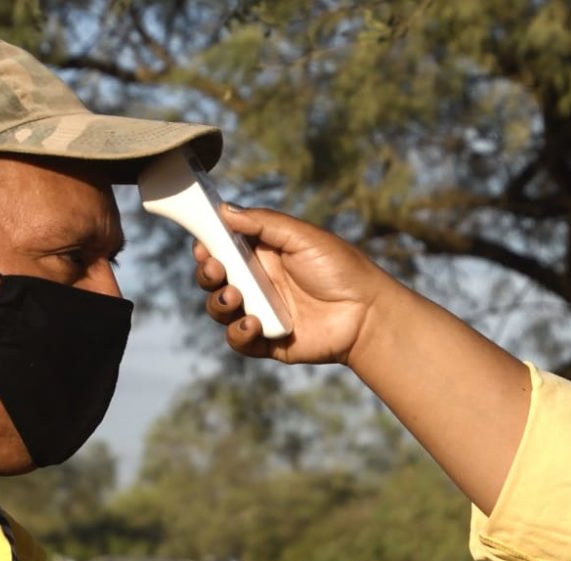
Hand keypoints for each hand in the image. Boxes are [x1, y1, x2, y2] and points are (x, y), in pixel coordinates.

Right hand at [193, 204, 395, 364]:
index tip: (202, 246)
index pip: (222, 249)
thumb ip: (263, 223)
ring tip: (236, 298)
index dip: (207, 247)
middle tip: (218, 270)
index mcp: (262, 255)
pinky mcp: (267, 340)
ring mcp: (260, 312)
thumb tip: (224, 209)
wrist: (368, 313)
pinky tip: (253, 324)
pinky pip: (238, 340)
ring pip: (220, 309)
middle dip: (207, 274)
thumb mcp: (303, 236)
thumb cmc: (341, 269)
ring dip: (218, 303)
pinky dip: (238, 333)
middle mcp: (257, 283)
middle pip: (214, 279)